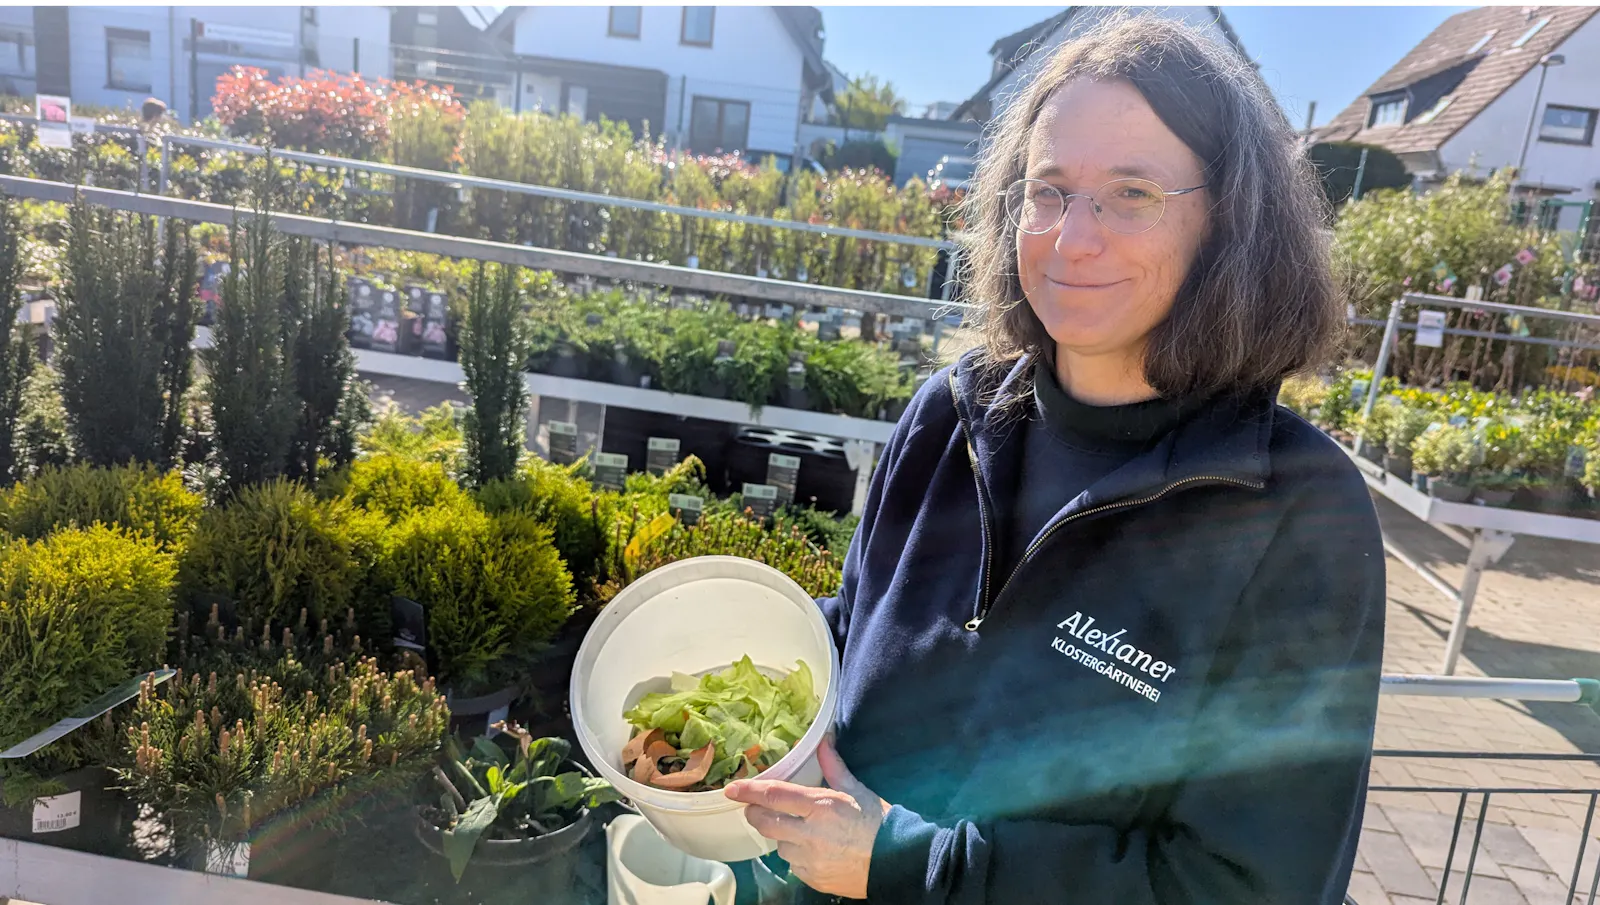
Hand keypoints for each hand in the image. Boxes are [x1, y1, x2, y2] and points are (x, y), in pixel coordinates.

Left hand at [725, 737, 889, 898]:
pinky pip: (793, 865)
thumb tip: (824, 741)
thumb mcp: (856, 790)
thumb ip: (833, 767)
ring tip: (800, 830)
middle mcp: (809, 834)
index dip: (749, 791)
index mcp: (820, 806)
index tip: (732, 789)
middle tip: (757, 808)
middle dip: (755, 813)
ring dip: (782, 836)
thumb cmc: (878, 823)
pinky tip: (813, 849)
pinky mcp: (812, 878)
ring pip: (778, 845)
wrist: (896, 861)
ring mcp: (809, 860)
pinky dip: (797, 856)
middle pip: (764, 823)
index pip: (774, 795)